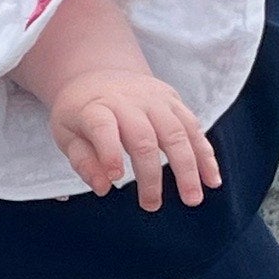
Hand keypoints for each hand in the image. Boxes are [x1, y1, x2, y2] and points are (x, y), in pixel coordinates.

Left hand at [48, 69, 220, 210]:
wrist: (97, 73)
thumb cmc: (82, 112)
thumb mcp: (66, 133)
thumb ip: (82, 161)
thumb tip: (103, 187)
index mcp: (95, 106)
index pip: (102, 126)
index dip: (109, 152)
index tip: (115, 179)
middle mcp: (127, 100)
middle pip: (144, 136)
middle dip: (151, 174)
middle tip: (151, 205)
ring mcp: (153, 98)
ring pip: (176, 131)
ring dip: (187, 167)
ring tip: (192, 199)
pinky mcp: (173, 100)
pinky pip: (193, 127)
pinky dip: (205, 154)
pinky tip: (211, 179)